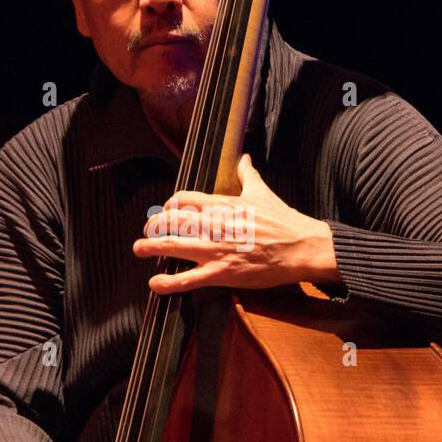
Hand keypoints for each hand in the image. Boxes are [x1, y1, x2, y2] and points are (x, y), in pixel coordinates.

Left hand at [133, 154, 340, 293]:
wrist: (301, 247)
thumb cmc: (284, 221)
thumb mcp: (263, 192)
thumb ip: (248, 175)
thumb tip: (244, 158)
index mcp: (223, 205)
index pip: (184, 199)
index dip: (169, 204)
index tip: (166, 210)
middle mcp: (214, 225)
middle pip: (171, 221)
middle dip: (154, 225)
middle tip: (147, 231)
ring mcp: (216, 250)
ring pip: (172, 246)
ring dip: (150, 247)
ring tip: (139, 249)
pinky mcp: (222, 273)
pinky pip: (188, 280)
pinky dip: (168, 283)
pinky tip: (155, 284)